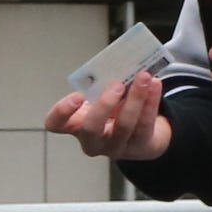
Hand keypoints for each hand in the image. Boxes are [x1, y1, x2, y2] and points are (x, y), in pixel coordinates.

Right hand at [45, 72, 173, 161]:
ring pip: (124, 126)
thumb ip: (103, 85)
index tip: (77, 95)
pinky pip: (145, 124)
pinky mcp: (139, 147)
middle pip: (91, 128)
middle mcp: (92, 141)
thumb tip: (119, 63)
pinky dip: (151, 102)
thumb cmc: (114, 112)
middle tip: (117, 84)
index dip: (62, 111)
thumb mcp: (102, 98)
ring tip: (144, 76)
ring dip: (135, 98)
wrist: (141, 135)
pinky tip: (155, 85)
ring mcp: (115, 148)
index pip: (55, 124)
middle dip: (104, 105)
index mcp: (75, 125)